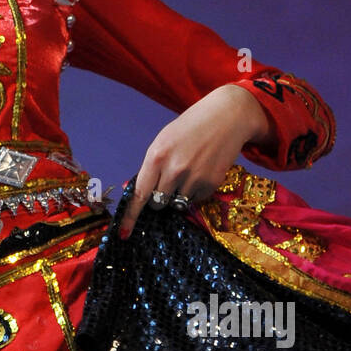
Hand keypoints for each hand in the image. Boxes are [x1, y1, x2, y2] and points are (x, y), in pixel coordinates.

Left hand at [118, 85, 271, 239]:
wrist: (226, 117)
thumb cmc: (190, 128)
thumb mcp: (164, 142)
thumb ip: (152, 167)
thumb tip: (142, 194)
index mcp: (156, 156)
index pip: (139, 194)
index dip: (131, 216)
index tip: (124, 234)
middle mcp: (174, 170)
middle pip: (158, 203)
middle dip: (159, 198)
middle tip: (169, 180)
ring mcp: (193, 179)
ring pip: (177, 204)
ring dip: (179, 194)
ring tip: (189, 170)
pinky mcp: (211, 184)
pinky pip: (196, 199)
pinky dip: (196, 191)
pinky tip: (202, 171)